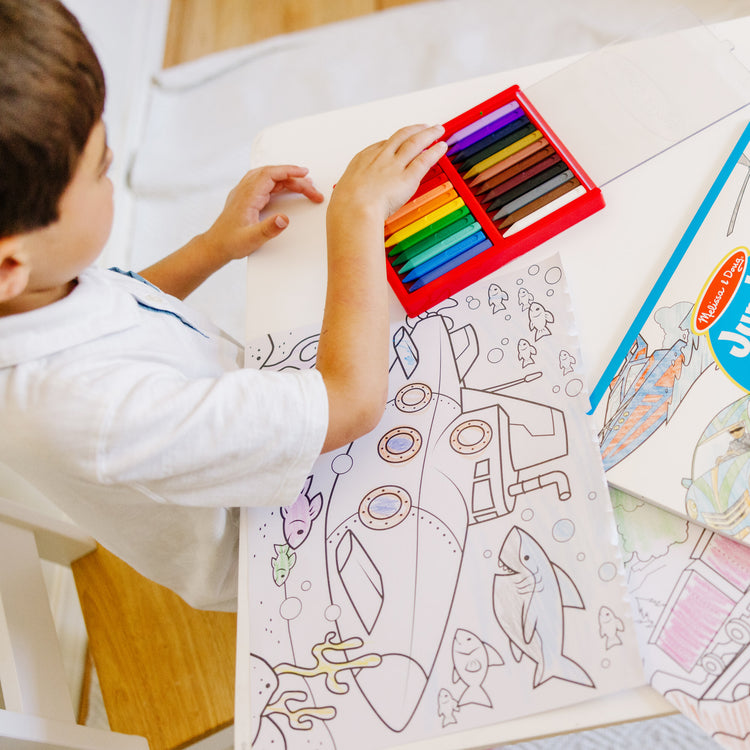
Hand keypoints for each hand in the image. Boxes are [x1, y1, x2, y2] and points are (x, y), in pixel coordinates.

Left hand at [204, 165, 324, 261]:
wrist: (215, 247)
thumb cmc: (230, 242)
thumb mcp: (252, 239)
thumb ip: (269, 229)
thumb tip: (284, 219)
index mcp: (247, 196)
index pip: (270, 174)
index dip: (289, 171)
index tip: (304, 173)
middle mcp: (246, 190)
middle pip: (273, 175)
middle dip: (294, 178)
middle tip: (312, 188)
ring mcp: (245, 193)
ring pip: (269, 178)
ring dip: (288, 180)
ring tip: (305, 187)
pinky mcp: (247, 198)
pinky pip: (265, 184)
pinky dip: (279, 184)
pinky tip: (287, 188)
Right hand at [329, 124, 446, 221]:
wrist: (353, 208)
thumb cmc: (346, 204)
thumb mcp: (345, 189)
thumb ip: (353, 187)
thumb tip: (350, 195)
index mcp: (364, 159)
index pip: (383, 145)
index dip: (396, 142)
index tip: (402, 141)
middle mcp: (381, 157)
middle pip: (401, 136)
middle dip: (414, 130)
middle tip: (424, 127)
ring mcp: (395, 166)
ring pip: (415, 142)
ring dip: (428, 134)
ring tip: (438, 130)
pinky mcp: (408, 177)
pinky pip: (425, 160)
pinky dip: (435, 152)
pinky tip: (441, 147)